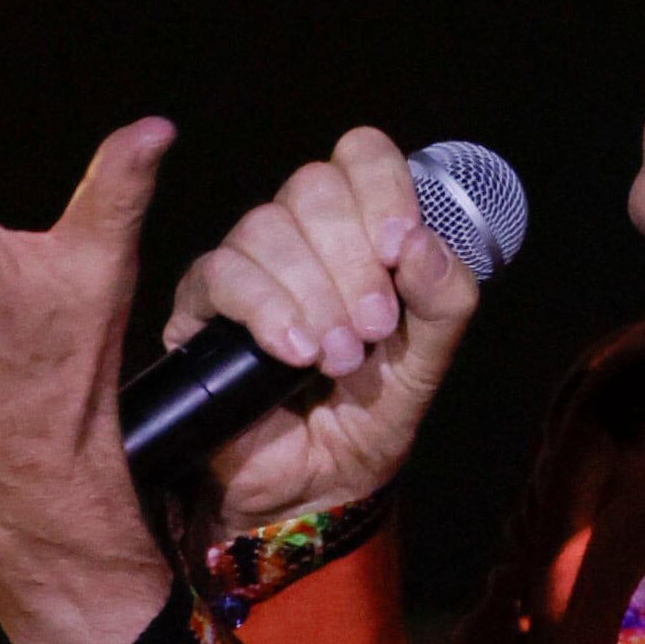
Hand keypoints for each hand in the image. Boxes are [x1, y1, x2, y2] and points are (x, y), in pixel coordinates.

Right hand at [166, 126, 479, 539]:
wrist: (312, 488)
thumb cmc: (368, 417)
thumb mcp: (426, 364)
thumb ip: (443, 302)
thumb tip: (423, 242)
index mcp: (361, 231)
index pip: (361, 155)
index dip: (381, 186)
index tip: (399, 246)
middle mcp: (301, 236)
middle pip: (313, 186)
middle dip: (352, 259)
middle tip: (372, 328)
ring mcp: (248, 266)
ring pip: (266, 228)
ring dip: (314, 294)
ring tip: (336, 358)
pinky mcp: (201, 307)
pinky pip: (222, 275)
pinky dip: (267, 310)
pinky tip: (294, 353)